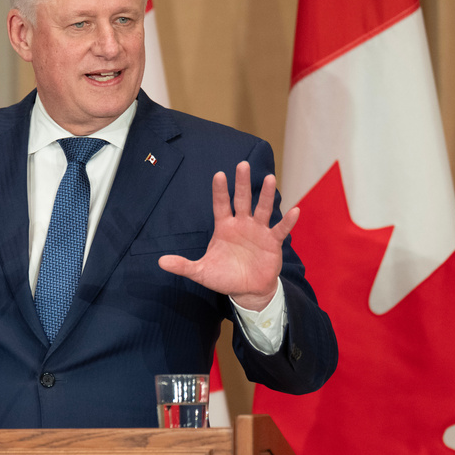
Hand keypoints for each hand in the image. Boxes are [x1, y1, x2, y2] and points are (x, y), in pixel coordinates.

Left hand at [158, 161, 298, 310]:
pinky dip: (287, 221)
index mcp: (224, 227)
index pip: (221, 205)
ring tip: (269, 178)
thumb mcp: (201, 272)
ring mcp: (258, 231)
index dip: (220, 191)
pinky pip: (281, 229)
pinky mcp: (273, 242)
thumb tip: (159, 262)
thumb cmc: (224, 276)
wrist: (247, 290)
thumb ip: (183, 265)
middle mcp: (242, 224)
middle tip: (242, 164)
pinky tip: (295, 210)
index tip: (219, 174)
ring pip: (262, 209)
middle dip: (242, 183)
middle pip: (242, 200)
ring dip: (266, 195)